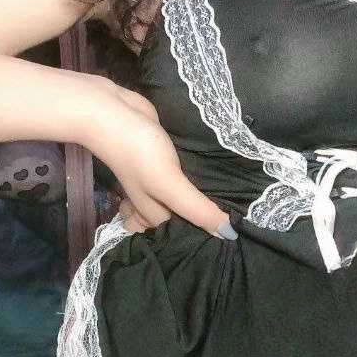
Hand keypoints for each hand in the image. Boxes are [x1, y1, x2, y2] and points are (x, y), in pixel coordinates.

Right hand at [87, 78, 234, 238]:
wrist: (112, 112)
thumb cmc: (139, 153)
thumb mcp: (169, 184)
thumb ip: (197, 209)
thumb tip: (230, 234)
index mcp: (153, 215)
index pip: (183, 236)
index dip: (207, 240)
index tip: (237, 244)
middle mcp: (156, 202)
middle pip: (184, 219)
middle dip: (206, 222)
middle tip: (245, 227)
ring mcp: (160, 181)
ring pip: (185, 198)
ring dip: (204, 201)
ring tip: (241, 207)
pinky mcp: (166, 161)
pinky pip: (185, 177)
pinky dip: (198, 181)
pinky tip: (219, 180)